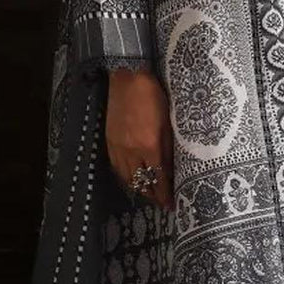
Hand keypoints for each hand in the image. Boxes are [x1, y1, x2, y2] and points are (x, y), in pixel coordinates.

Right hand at [105, 67, 174, 212]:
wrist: (127, 78)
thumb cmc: (153, 96)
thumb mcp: (168, 121)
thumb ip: (169, 147)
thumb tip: (173, 168)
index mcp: (149, 146)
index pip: (158, 178)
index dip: (164, 194)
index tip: (171, 204)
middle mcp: (131, 151)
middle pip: (142, 182)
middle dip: (152, 195)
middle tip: (162, 202)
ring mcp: (118, 147)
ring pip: (127, 177)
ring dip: (139, 188)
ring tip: (149, 193)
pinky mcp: (109, 141)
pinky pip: (117, 167)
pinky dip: (126, 177)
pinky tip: (132, 178)